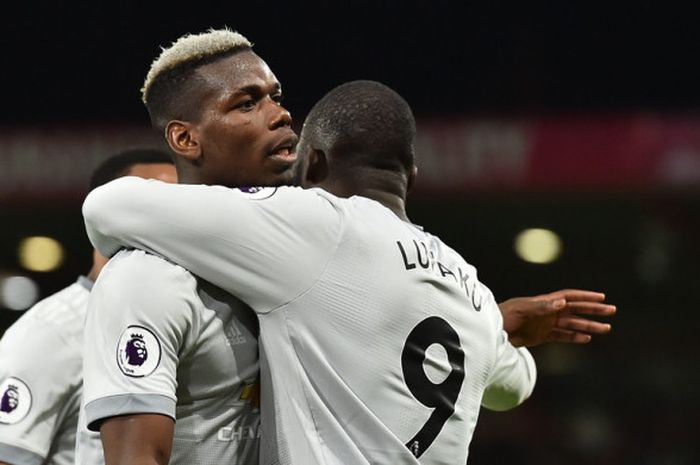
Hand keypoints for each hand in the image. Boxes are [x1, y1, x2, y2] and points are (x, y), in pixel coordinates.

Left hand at [499, 289, 615, 346]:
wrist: (493, 331)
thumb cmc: (504, 316)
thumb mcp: (522, 310)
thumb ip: (542, 306)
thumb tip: (562, 302)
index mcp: (545, 302)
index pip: (570, 297)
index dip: (585, 297)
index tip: (602, 297)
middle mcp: (548, 312)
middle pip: (576, 309)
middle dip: (593, 310)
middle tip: (612, 311)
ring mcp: (546, 324)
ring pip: (573, 324)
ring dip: (589, 325)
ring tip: (606, 328)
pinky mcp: (542, 336)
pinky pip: (563, 336)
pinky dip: (575, 337)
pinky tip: (587, 338)